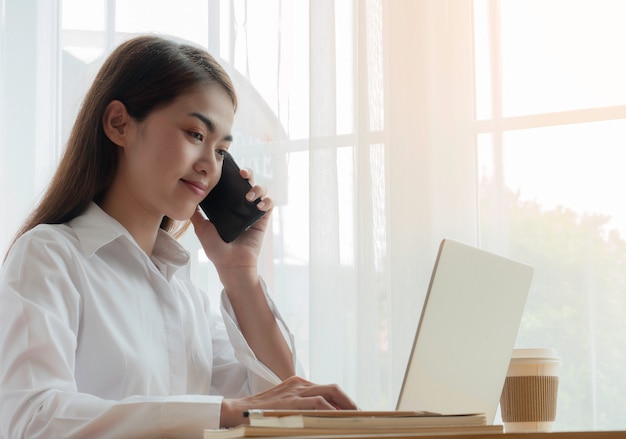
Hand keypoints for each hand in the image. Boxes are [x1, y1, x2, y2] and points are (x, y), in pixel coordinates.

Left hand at [190, 168, 273, 274]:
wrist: (230, 265)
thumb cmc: (216, 249)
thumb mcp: (201, 228)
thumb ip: (196, 214)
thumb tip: (188, 199)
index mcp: (228, 205)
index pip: (232, 183)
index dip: (232, 173)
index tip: (228, 169)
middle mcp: (241, 205)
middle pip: (248, 181)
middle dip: (248, 173)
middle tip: (242, 174)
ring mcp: (253, 211)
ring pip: (262, 189)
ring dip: (258, 187)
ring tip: (249, 196)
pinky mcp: (262, 219)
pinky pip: (270, 204)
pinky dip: (267, 201)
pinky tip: (259, 205)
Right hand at [219, 376, 358, 427]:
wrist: (236, 412)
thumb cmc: (259, 413)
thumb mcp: (283, 406)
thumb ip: (299, 407)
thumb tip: (319, 418)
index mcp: (298, 384)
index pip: (327, 389)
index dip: (342, 401)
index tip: (352, 412)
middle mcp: (299, 384)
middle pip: (333, 388)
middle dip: (349, 402)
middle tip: (360, 416)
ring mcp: (296, 390)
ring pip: (330, 392)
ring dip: (346, 406)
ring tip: (355, 418)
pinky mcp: (292, 400)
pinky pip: (318, 403)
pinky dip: (331, 411)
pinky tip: (338, 420)